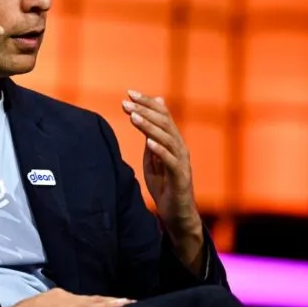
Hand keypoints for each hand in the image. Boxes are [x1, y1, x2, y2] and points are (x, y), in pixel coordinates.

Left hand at [121, 90, 200, 235]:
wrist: (176, 213)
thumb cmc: (164, 184)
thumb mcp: (153, 156)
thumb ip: (150, 135)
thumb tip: (144, 113)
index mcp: (172, 141)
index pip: (161, 115)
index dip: (146, 103)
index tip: (128, 93)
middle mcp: (179, 147)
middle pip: (164, 123)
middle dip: (144, 110)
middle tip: (126, 102)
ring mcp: (181, 162)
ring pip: (167, 138)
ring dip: (149, 126)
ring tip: (133, 116)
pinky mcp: (180, 177)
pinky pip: (171, 161)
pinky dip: (160, 150)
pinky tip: (148, 142)